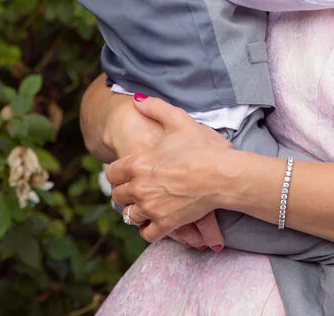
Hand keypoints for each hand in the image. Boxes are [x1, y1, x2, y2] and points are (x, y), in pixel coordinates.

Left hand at [107, 95, 233, 243]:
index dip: (118, 173)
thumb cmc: (202, 147)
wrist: (222, 175)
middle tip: (137, 190)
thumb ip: (155, 108)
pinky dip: (148, 229)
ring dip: (135, 210)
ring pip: (129, 215)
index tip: (127, 174)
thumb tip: (137, 99)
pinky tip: (155, 221)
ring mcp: (151, 207)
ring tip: (145, 205)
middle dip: (125, 192)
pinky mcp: (165, 224)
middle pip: (117, 196)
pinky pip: (145, 233)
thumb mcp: (179, 120)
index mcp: (138, 163)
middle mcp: (139, 187)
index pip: (112, 173)